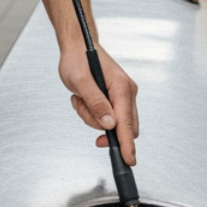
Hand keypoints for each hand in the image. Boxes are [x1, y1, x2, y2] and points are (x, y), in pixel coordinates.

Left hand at [58, 44, 138, 165]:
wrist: (78, 46)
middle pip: (123, 127)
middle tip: (82, 110)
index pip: (126, 123)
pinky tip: (83, 99)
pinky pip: (107, 117)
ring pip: (112, 124)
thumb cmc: (78, 59)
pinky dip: (92, 113)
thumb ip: (95, 103)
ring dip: (92, 116)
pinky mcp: (116, 98)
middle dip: (100, 126)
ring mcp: (123, 95)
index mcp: (121, 87)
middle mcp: (127, 92)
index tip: (129, 159)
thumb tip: (109, 124)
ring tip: (80, 99)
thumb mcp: (80, 81)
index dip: (126, 144)